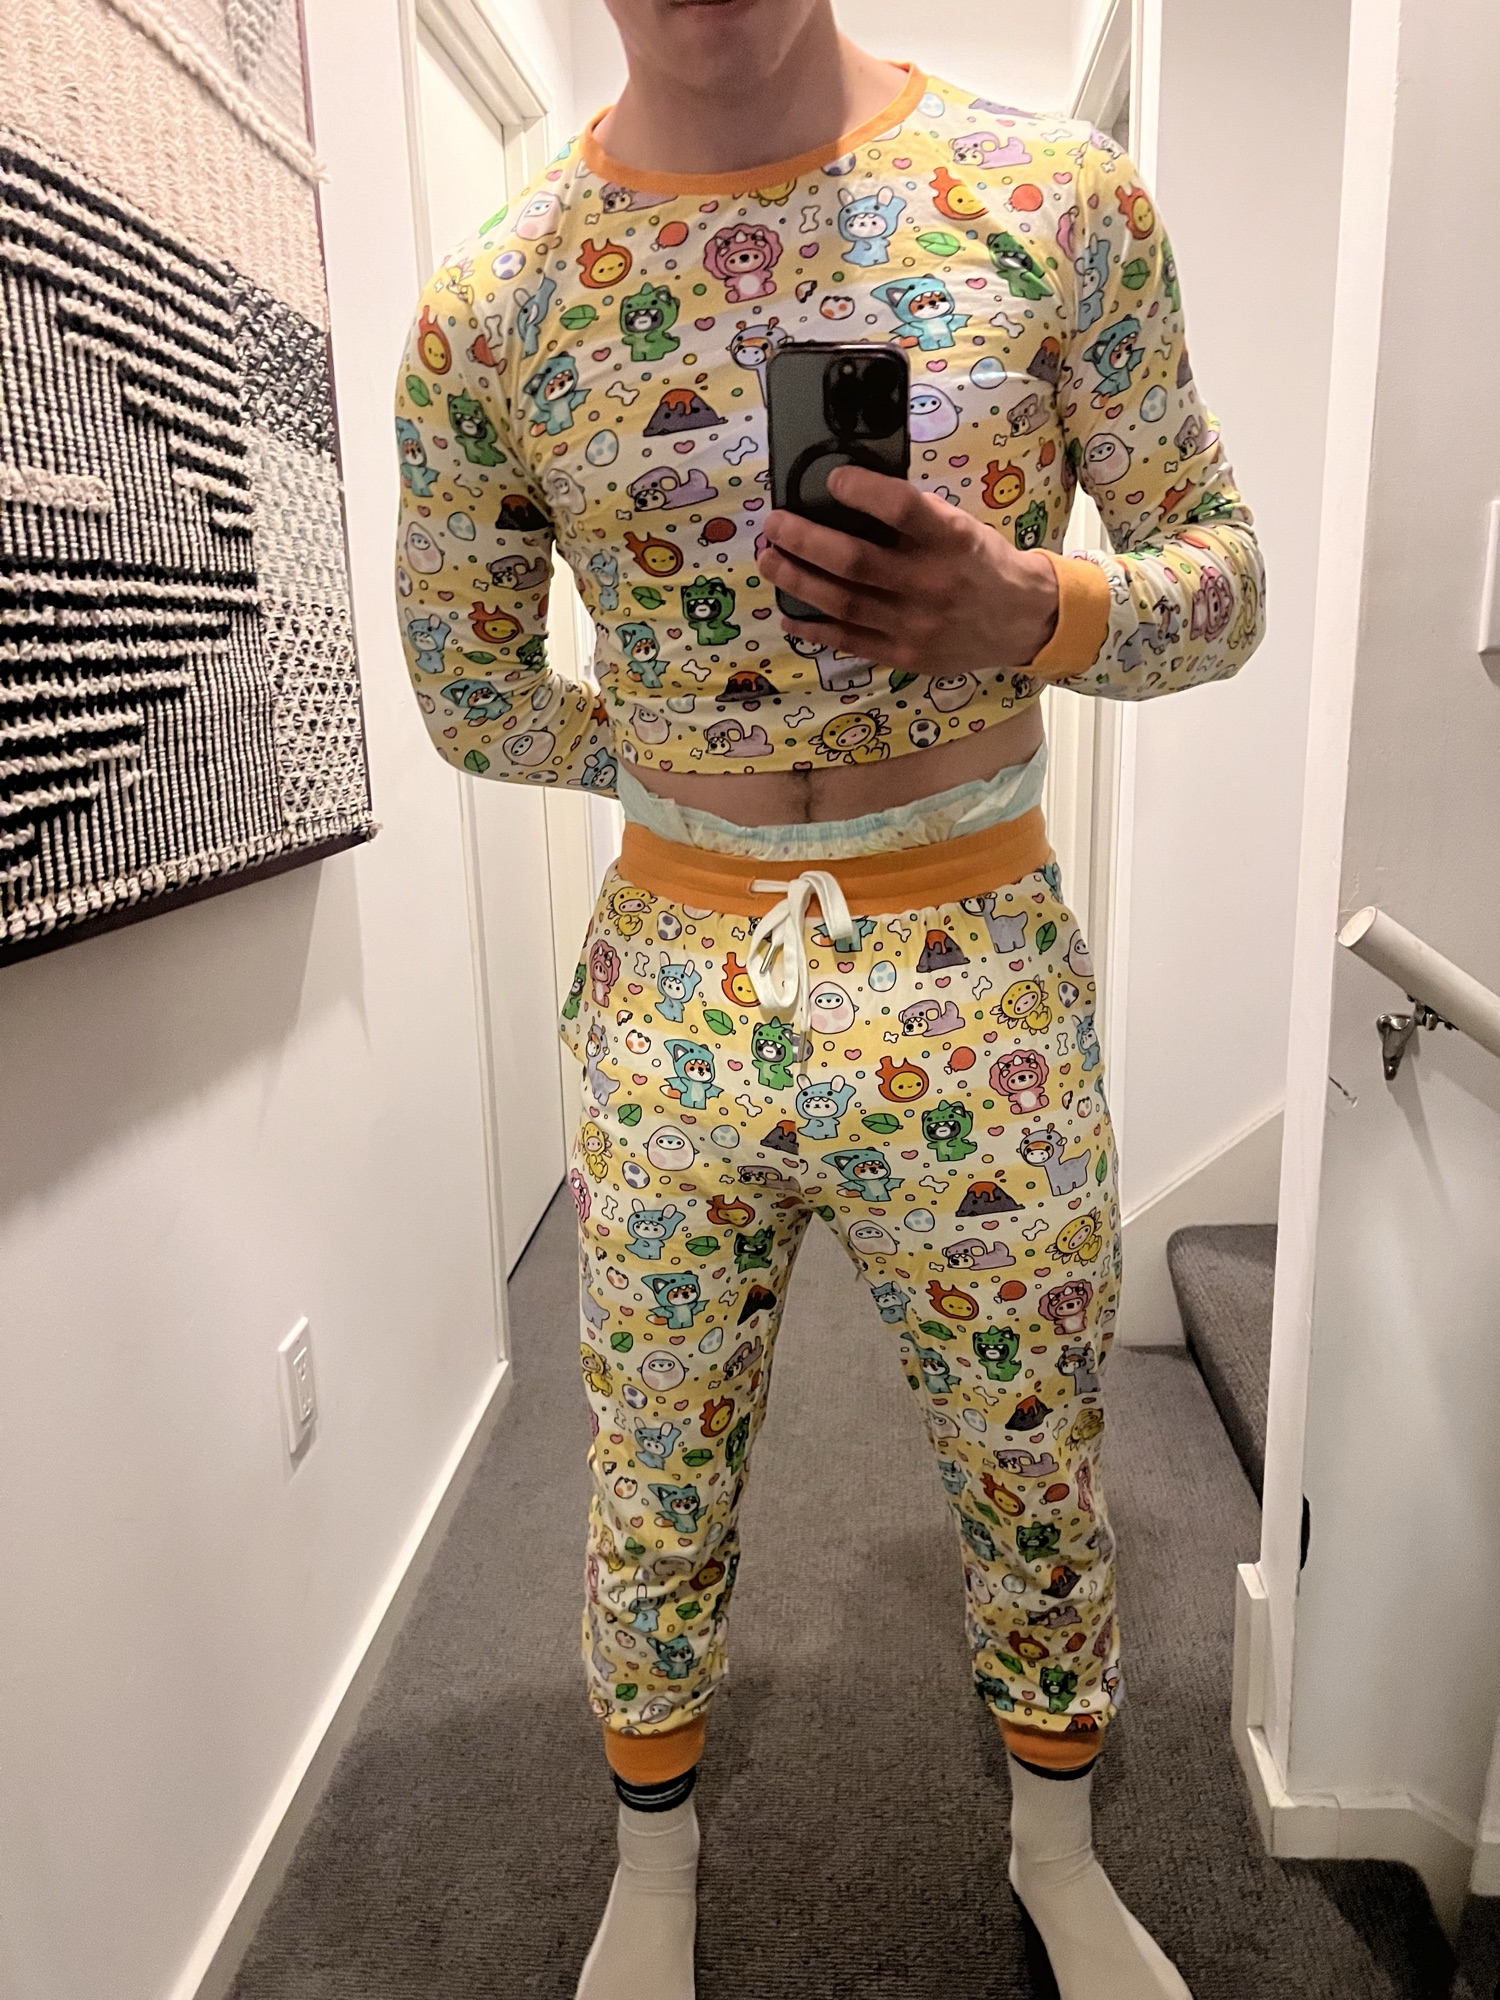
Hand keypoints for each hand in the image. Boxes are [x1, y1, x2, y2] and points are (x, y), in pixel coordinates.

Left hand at [760, 465, 1059, 674]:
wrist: (1023, 620)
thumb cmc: (982, 563)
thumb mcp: (961, 527)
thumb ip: (914, 517)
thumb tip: (845, 496)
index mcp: (953, 540)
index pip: (902, 508)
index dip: (862, 490)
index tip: (833, 478)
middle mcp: (933, 583)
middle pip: (855, 560)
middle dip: (804, 540)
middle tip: (775, 524)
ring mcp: (917, 625)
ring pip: (843, 601)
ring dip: (797, 579)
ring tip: (769, 560)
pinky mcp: (906, 655)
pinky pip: (849, 641)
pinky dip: (814, 627)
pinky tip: (788, 613)